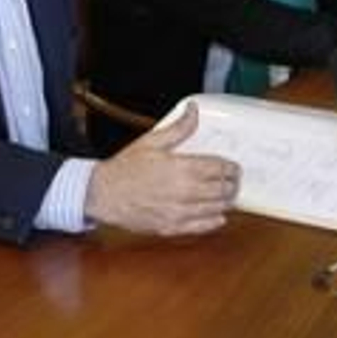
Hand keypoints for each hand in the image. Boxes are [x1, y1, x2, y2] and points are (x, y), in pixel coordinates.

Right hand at [85, 103, 239, 235]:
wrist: (103, 194)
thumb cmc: (125, 168)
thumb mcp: (151, 141)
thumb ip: (178, 128)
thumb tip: (193, 110)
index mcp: (182, 168)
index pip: (219, 169)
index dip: (231, 168)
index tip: (233, 167)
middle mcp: (185, 192)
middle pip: (222, 190)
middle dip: (232, 185)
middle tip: (233, 182)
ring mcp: (179, 212)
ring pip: (216, 209)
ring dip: (225, 203)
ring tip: (226, 197)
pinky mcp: (172, 227)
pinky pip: (201, 227)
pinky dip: (214, 222)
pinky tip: (218, 217)